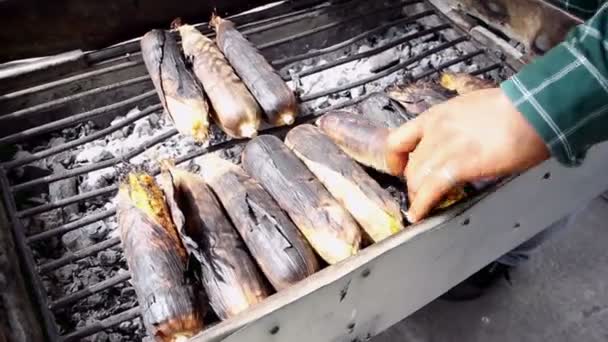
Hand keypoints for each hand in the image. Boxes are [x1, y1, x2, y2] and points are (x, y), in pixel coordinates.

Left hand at [386, 88, 549, 221]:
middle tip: (422, 194)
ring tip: (425, 207)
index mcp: (436, 116)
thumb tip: (459, 143)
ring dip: (418, 197)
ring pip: (417, 180)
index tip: (400, 169)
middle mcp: (434, 131)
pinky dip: (422, 206)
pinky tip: (420, 215)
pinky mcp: (458, 165)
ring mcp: (444, 148)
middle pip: (411, 166)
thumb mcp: (473, 110)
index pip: (398, 139)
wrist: (533, 108)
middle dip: (414, 184)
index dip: (395, 160)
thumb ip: (458, 127)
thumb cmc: (515, 108)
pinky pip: (430, 190)